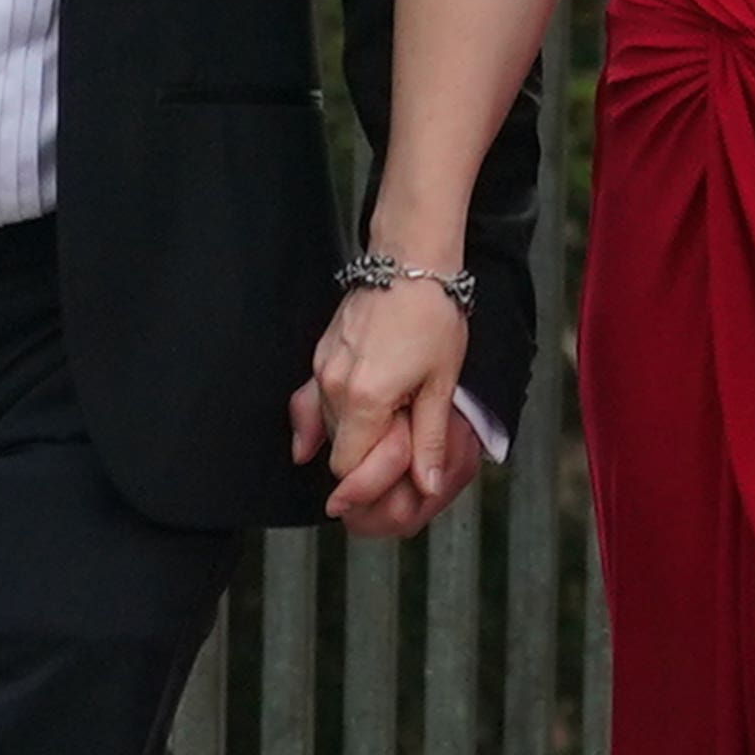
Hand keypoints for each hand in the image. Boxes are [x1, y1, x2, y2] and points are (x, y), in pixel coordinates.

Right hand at [302, 279, 477, 538]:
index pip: (348, 466)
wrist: (411, 262)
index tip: (380, 492)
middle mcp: (333, 387)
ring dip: (350, 436)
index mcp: (365, 399)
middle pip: (336, 449)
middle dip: (362, 461)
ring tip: (384, 431)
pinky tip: (320, 437)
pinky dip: (323, 418)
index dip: (367, 483)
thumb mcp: (441, 383)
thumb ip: (428, 439)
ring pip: (326, 425)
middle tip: (394, 460)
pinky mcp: (320, 354)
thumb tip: (427, 485)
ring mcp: (322, 369)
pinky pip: (313, 400)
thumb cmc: (433, 317)